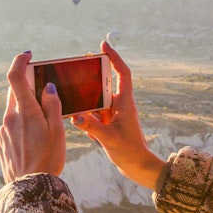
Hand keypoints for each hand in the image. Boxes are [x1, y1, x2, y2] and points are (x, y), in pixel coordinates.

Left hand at [0, 51, 66, 182]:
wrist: (30, 189)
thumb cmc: (48, 159)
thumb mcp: (57, 130)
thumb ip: (52, 105)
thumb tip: (47, 87)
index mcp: (24, 111)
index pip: (15, 77)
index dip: (20, 62)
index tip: (28, 55)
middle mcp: (9, 118)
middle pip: (15, 94)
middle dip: (28, 90)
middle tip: (44, 97)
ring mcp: (2, 132)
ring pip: (13, 112)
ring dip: (26, 112)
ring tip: (43, 131)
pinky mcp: (0, 144)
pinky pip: (10, 128)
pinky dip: (21, 128)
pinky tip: (33, 144)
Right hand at [70, 41, 165, 189]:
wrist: (138, 167)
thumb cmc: (130, 152)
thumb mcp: (109, 138)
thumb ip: (92, 127)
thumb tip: (75, 116)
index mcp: (125, 103)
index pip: (122, 73)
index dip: (114, 57)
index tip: (103, 45)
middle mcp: (120, 105)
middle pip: (106, 82)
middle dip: (93, 75)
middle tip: (79, 65)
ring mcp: (114, 114)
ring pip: (98, 99)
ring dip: (87, 99)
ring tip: (75, 96)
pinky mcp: (109, 124)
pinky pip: (94, 114)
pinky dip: (87, 116)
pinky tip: (82, 125)